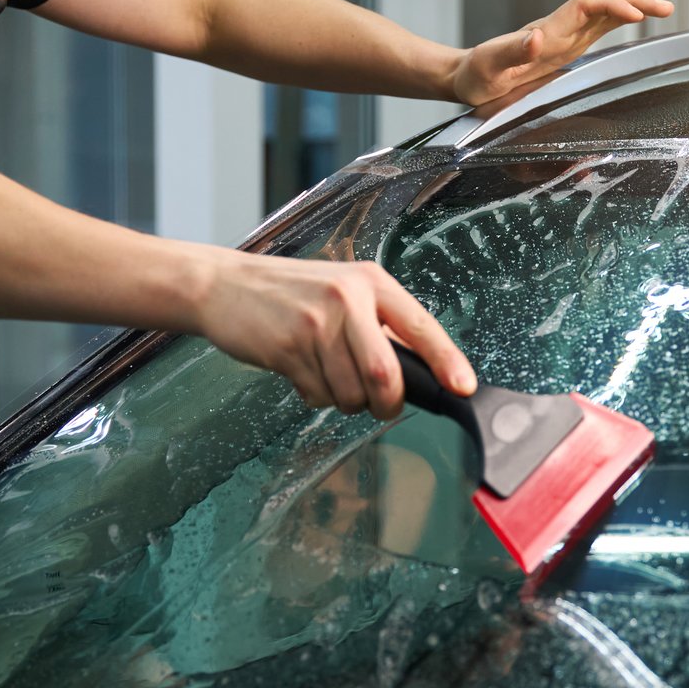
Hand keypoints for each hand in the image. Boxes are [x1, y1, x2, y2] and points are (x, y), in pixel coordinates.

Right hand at [194, 253, 475, 418]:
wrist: (224, 285)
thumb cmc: (289, 292)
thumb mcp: (341, 290)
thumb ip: (377, 324)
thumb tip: (417, 371)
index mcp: (370, 282)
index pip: (421, 326)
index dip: (447, 361)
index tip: (464, 387)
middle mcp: (347, 298)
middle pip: (385, 375)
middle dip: (386, 403)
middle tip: (379, 405)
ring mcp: (316, 322)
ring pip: (352, 392)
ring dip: (344, 400)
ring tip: (326, 374)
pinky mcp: (288, 348)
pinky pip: (318, 395)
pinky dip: (316, 396)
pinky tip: (300, 370)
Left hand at [445, 0, 675, 112]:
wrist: (467, 76)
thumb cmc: (476, 74)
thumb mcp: (487, 67)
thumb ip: (510, 53)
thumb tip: (537, 38)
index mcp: (546, 33)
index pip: (585, 7)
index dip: (611, 6)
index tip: (636, 14)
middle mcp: (559, 31)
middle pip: (602, 3)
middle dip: (634, 0)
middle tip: (666, 6)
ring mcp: (564, 38)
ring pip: (604, 13)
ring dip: (633, 6)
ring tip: (664, 8)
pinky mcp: (565, 49)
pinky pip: (598, 29)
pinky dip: (619, 20)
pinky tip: (635, 22)